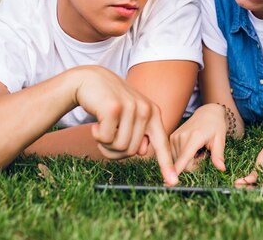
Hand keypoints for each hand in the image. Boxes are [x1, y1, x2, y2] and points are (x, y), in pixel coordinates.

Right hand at [71, 66, 177, 185]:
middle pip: (132, 151)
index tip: (173, 182)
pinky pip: (106, 139)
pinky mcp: (115, 108)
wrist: (89, 80)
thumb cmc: (110, 103)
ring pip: (119, 147)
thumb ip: (139, 133)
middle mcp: (146, 110)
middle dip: (115, 151)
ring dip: (105, 144)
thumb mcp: (129, 117)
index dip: (166, 164)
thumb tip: (142, 151)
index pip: (162, 143)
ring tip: (101, 128)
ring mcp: (132, 107)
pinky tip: (95, 122)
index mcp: (153, 114)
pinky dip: (97, 135)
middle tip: (106, 136)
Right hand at [170, 104, 227, 172]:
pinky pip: (175, 156)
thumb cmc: (216, 126)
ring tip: (198, 149)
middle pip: (183, 164)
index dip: (177, 171)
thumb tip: (221, 168)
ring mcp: (174, 137)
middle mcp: (181, 137)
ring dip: (189, 160)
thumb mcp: (220, 140)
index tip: (168, 183)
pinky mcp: (171, 138)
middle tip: (204, 154)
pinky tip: (192, 148)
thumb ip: (218, 155)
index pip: (184, 159)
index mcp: (194, 137)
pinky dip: (184, 156)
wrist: (207, 112)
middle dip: (194, 165)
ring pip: (178, 161)